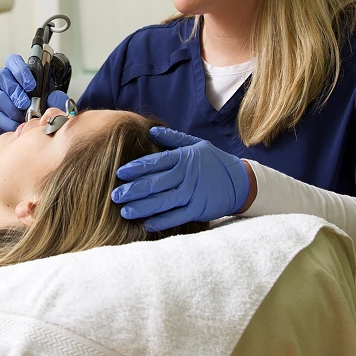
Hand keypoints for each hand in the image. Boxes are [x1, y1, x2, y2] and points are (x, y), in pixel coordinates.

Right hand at [0, 54, 69, 137]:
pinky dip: (8, 122)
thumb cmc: (39, 110)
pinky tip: (17, 125)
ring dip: (12, 108)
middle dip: (14, 91)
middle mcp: (5, 84)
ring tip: (23, 117)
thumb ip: (56, 98)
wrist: (30, 131)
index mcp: (18, 74)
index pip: (12, 61)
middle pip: (1, 76)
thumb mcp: (51, 102)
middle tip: (26, 103)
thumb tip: (54, 97)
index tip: (31, 85)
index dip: (19, 69)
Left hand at [111, 128, 251, 229]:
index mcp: (182, 158)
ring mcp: (191, 194)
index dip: (136, 168)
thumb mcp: (195, 144)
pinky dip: (160, 221)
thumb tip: (151, 131)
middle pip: (154, 184)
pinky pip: (176, 217)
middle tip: (115, 195)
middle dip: (132, 190)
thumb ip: (172, 138)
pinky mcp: (197, 210)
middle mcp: (185, 176)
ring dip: (142, 207)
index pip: (155, 162)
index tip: (120, 173)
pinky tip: (146, 224)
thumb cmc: (213, 161)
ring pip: (162, 202)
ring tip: (125, 211)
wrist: (240, 181)